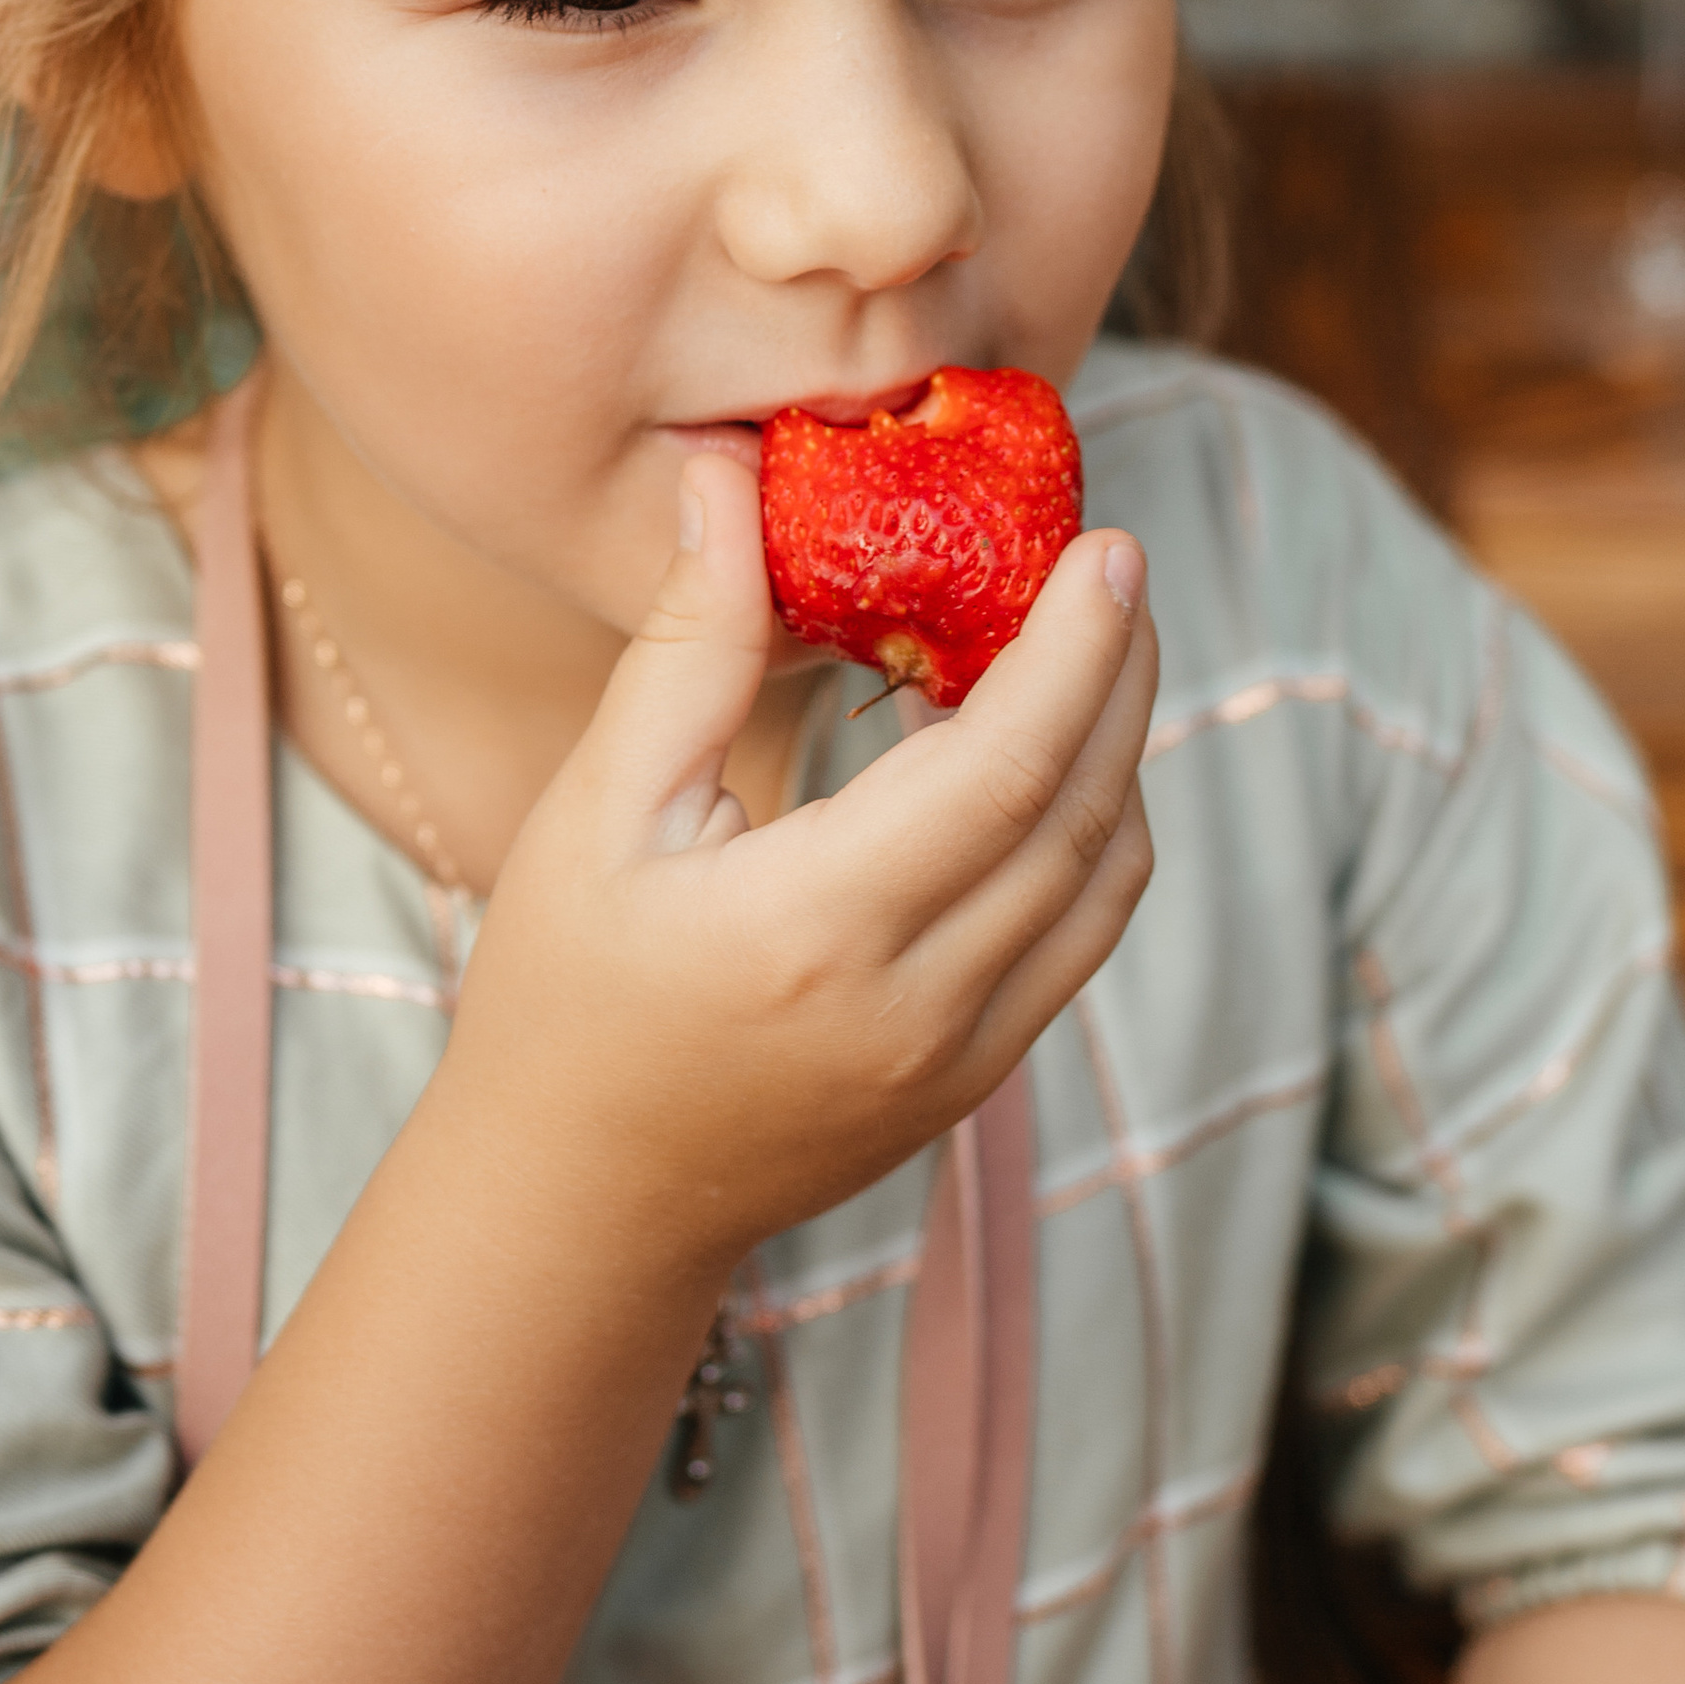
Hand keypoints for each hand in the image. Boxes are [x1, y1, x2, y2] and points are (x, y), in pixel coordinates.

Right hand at [443, 448, 1157, 1281]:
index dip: (1074, 651)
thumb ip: (691, 648)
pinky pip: (1076, 945)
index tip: (1106, 551)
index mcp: (814, 929)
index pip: (1002, 771)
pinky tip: (1046, 767)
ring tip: (1090, 653)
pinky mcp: (970, 1086)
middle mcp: (913, 1007)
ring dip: (1118, 758)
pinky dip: (1091, 841)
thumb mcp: (598, 811)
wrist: (578, 1204)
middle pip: (1081, 819)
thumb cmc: (562, 997)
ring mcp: (956, 1061)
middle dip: (1121, 679)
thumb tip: (725, 480)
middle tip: (1116, 569)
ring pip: (1103, 886)